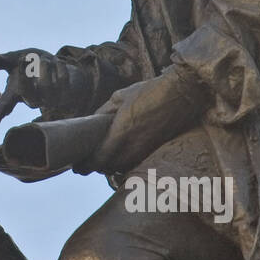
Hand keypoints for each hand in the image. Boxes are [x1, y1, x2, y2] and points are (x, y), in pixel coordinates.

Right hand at [0, 48, 72, 128]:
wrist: (60, 68)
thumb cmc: (33, 65)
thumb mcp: (13, 59)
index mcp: (15, 93)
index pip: (3, 105)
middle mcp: (30, 100)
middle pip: (26, 93)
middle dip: (26, 74)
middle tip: (25, 58)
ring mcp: (48, 101)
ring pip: (45, 83)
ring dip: (44, 65)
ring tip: (45, 61)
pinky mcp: (65, 96)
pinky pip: (61, 78)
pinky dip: (58, 65)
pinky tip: (58, 65)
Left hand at [74, 69, 208, 174]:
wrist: (182, 93)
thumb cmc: (149, 91)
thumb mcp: (120, 96)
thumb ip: (104, 112)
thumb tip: (92, 122)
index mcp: (121, 133)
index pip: (98, 159)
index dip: (85, 166)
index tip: (77, 167)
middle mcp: (133, 147)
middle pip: (108, 168)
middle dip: (96, 166)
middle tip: (87, 161)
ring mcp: (145, 151)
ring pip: (121, 168)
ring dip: (110, 166)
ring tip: (103, 157)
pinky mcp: (154, 151)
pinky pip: (134, 163)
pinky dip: (124, 163)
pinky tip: (121, 154)